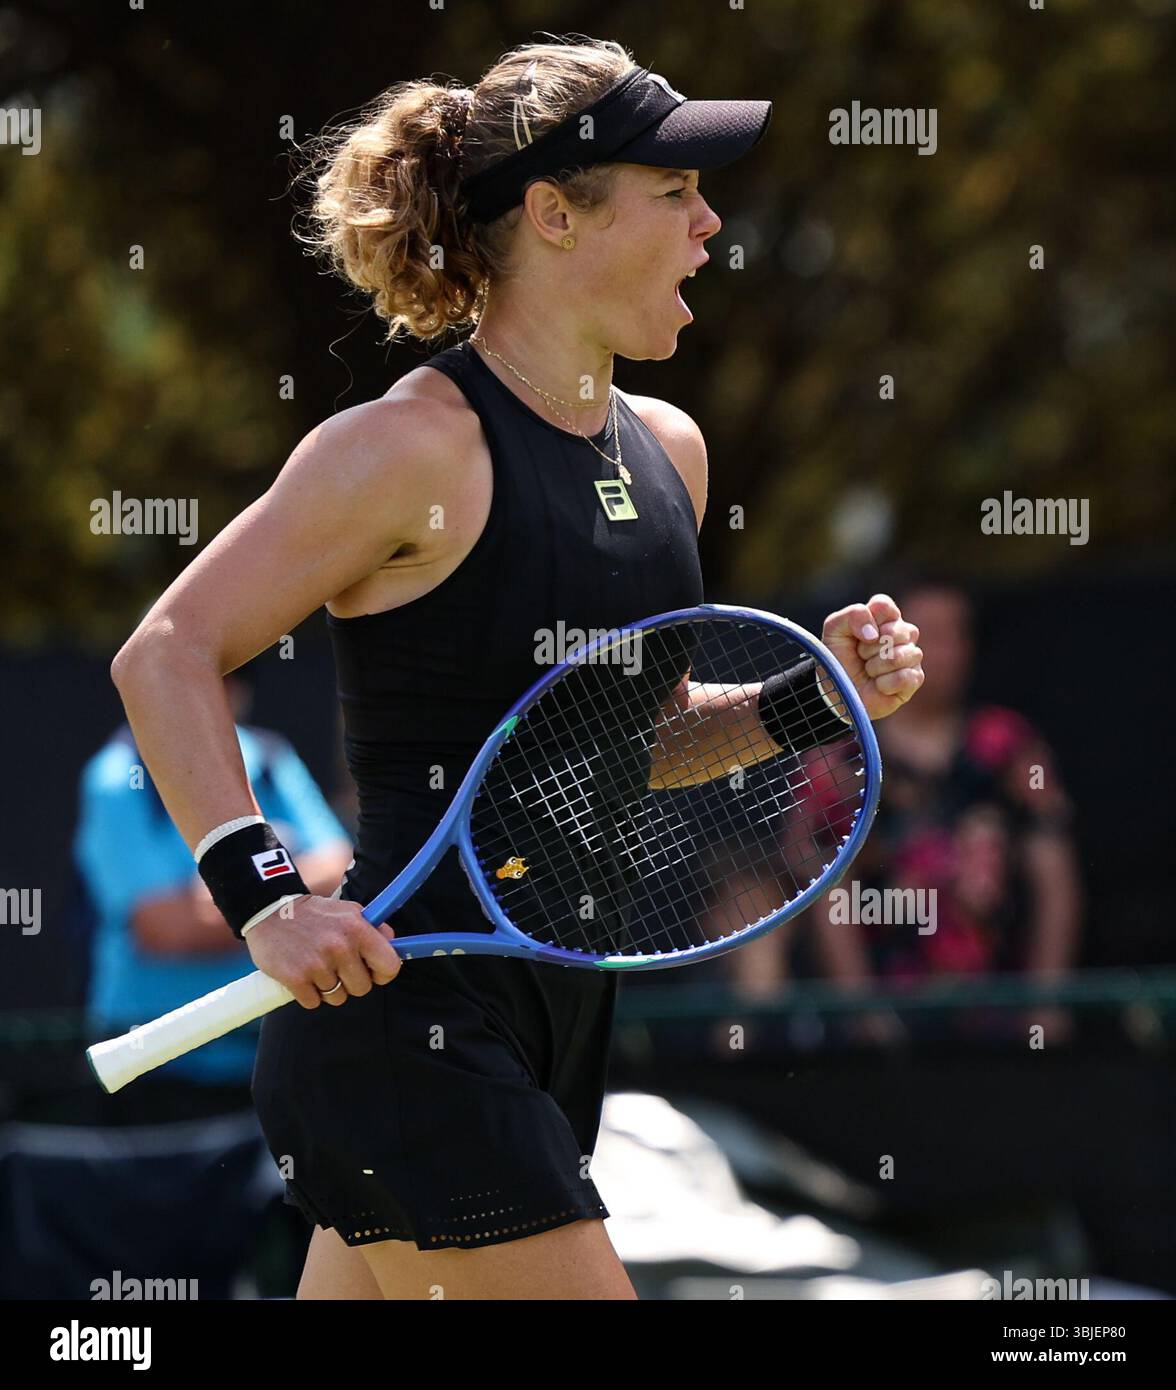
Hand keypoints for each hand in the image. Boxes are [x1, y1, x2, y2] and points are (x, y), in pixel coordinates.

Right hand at [244, 895, 400, 1007]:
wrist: (269, 912)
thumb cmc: (314, 914)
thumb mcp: (348, 911)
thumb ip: (373, 928)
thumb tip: (394, 944)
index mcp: (357, 928)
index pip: (389, 966)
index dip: (382, 974)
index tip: (372, 972)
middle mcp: (340, 946)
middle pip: (362, 988)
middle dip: (351, 982)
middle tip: (336, 967)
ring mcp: (317, 964)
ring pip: (338, 998)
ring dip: (328, 989)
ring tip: (316, 967)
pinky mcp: (295, 978)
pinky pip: (314, 1003)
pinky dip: (308, 995)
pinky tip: (302, 975)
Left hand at [822, 593, 924, 720]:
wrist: (836, 693)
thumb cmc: (837, 659)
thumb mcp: (834, 630)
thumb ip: (853, 615)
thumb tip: (874, 633)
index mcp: (883, 617)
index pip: (884, 605)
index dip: (868, 621)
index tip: (857, 636)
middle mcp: (902, 632)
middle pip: (895, 631)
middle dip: (868, 648)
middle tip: (860, 656)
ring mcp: (910, 654)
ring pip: (900, 655)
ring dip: (875, 667)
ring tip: (868, 671)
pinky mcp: (914, 678)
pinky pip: (905, 677)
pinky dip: (885, 684)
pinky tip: (878, 685)